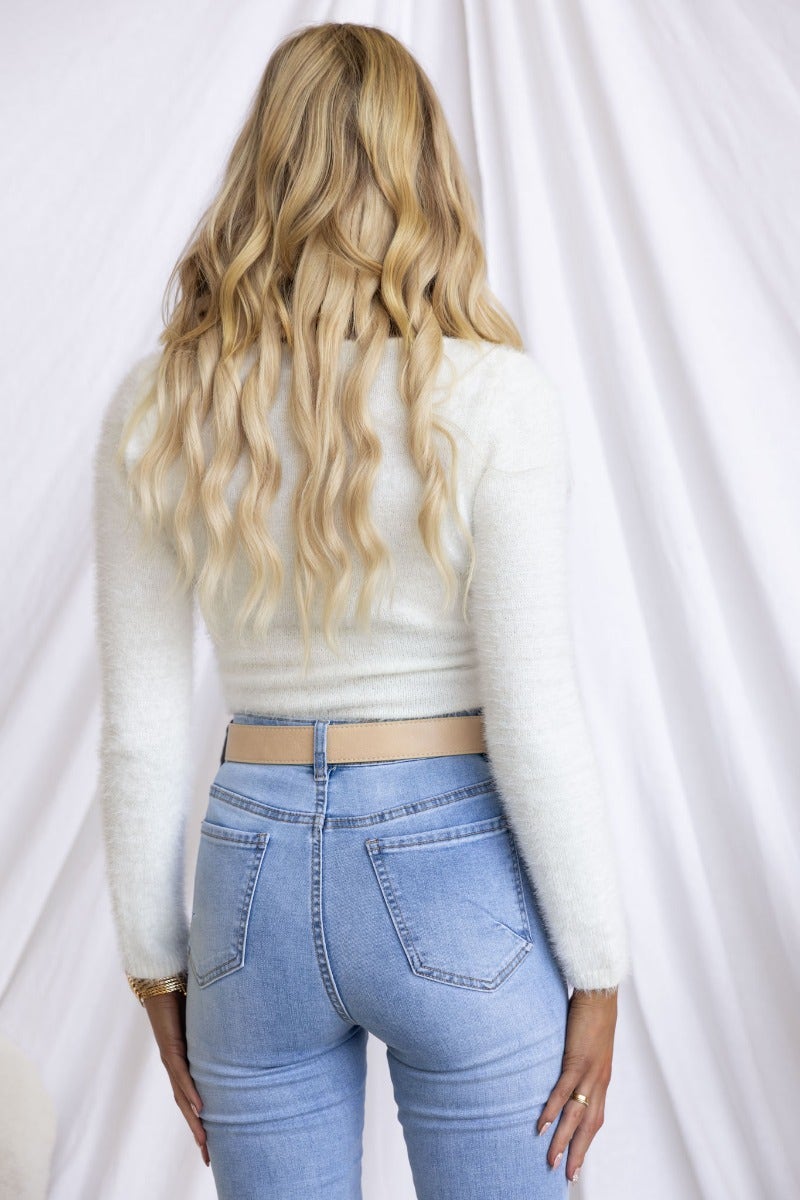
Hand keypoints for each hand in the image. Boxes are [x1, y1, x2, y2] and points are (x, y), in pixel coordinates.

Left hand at [144, 990, 209, 1166]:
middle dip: (197, 1132)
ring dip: (193, 1120)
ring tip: (205, 1140)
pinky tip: (199, 1106)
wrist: (161, 983)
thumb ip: (219, 1033)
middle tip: (208, 1158)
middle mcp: (176, 1067)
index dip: (200, 1121)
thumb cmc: (183, 999)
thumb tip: (243, 1034)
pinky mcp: (170, 1049)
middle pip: (187, 1107)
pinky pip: (182, 1074)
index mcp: (184, 1064)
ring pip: (183, 1097)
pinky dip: (190, 1091)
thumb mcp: (206, 1023)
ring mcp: (172, 1059)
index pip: (192, 1099)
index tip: (210, 1143)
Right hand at [536, 987, 618, 1183]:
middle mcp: (599, 1081)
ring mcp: (589, 1072)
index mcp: (602, 1079)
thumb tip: (565, 1071)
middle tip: (567, 1177)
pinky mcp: (578, 1059)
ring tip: (551, 1160)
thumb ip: (579, 1061)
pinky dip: (553, 1109)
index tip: (577, 1163)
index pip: (595, 1119)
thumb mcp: (588, 1045)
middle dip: (578, 1152)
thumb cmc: (592, 1015)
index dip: (586, 1142)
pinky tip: (543, 1124)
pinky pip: (564, 1090)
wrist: (600, 992)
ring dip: (564, 1139)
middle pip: (588, 1125)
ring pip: (576, 1114)